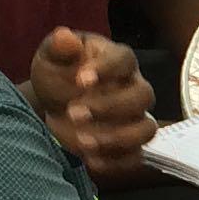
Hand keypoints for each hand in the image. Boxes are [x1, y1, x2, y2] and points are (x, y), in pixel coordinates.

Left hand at [26, 26, 157, 177]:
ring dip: (118, 138)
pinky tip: (90, 160)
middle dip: (110, 107)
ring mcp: (135, 118)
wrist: (53, 103)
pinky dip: (117, 162)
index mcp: (117, 60)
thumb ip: (57, 47)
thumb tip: (65, 37)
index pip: (125, 59)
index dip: (107, 69)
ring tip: (83, 141)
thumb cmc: (57, 73)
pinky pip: (137, 156)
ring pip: (148, 129)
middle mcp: (134, 87)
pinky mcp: (129, 144)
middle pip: (144, 96)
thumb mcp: (50, 57)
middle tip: (74, 113)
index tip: (80, 80)